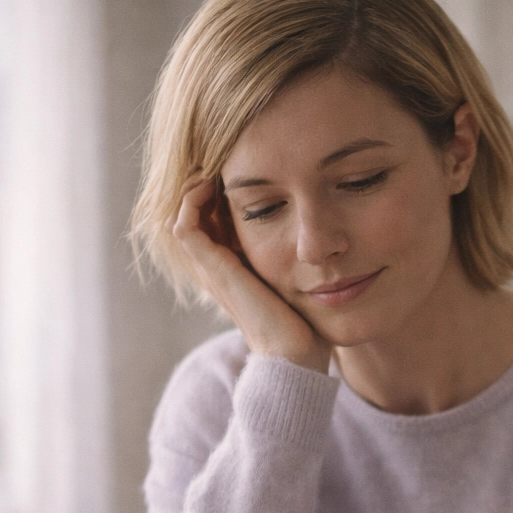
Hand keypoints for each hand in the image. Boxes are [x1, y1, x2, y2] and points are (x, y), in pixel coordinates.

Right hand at [172, 177, 330, 372]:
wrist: (295, 356)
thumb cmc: (306, 326)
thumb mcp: (302, 281)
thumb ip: (303, 261)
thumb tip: (329, 241)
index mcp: (234, 269)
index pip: (214, 220)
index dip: (222, 192)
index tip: (244, 167)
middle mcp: (217, 267)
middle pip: (194, 214)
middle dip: (206, 183)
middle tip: (226, 156)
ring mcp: (212, 269)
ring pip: (182, 215)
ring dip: (194, 186)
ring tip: (216, 162)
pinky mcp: (214, 271)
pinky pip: (185, 226)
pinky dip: (193, 201)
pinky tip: (215, 181)